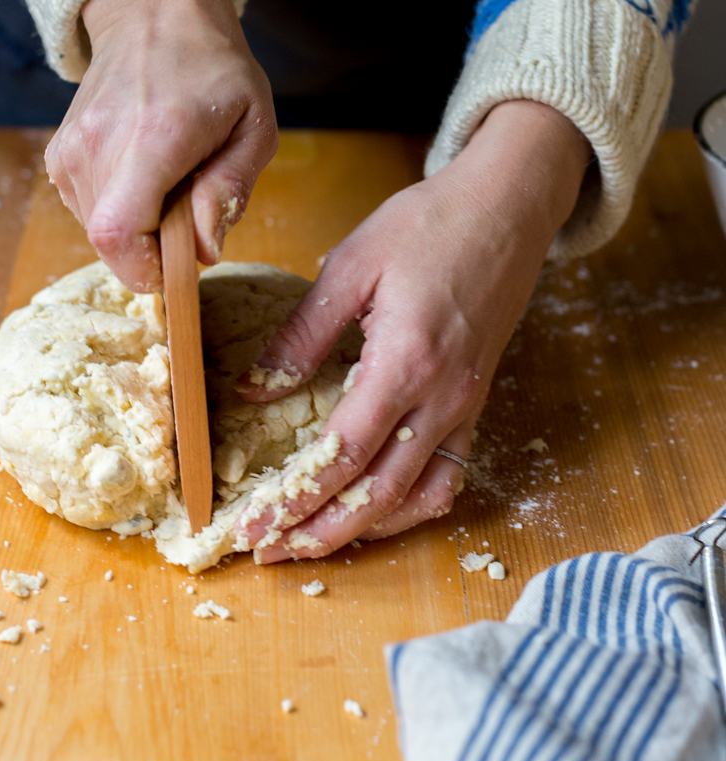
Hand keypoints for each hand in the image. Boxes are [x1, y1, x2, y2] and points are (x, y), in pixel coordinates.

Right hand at [45, 0, 277, 291]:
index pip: (119, 234)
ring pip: (97, 230)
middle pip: (109, 242)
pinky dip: (118, 208)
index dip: (146, 269)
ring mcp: (70, 148)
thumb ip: (230, 190)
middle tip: (187, 210)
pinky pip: (86, 209)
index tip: (180, 262)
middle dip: (152, 250)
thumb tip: (203, 250)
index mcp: (155, 136)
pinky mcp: (58, 154)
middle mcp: (100, 143)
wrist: (152, 12)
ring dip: (137, 227)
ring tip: (168, 181)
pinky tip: (142, 174)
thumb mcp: (254, 126)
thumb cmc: (214, 69)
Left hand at [233, 100, 591, 560]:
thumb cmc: (430, 225)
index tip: (251, 527)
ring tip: (312, 542)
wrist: (508, 207)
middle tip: (267, 553)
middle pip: (380, 496)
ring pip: (418, 498)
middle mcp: (443, 398)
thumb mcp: (351, 267)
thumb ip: (301, 335)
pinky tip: (374, 509)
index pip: (343, 457)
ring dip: (364, 530)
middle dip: (320, 534)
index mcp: (406, 362)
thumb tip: (252, 391)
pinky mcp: (475, 402)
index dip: (294, 501)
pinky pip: (447, 475)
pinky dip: (408, 506)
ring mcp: (465, 405)